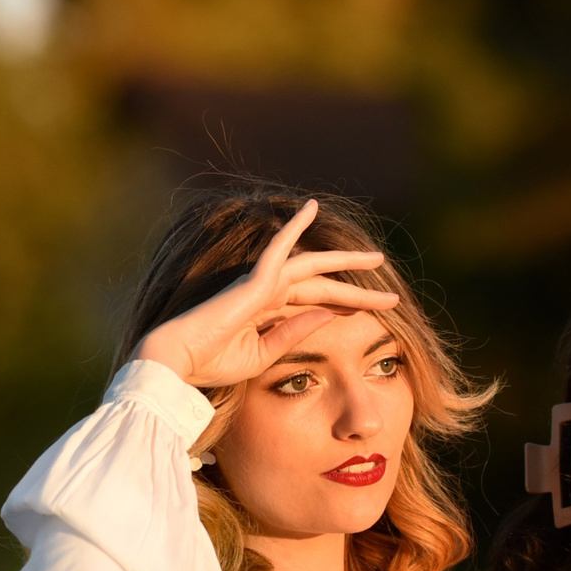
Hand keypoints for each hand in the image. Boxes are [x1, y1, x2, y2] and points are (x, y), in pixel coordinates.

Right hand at [132, 199, 400, 390]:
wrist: (178, 365)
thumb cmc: (212, 365)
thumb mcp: (264, 355)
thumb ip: (294, 333)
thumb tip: (329, 314)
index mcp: (269, 314)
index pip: (318, 303)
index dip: (349, 304)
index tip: (380, 310)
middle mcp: (267, 292)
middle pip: (321, 283)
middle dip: (357, 284)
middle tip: (392, 290)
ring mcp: (259, 282)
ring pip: (312, 266)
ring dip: (345, 261)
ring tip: (378, 259)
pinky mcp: (252, 279)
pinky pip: (278, 246)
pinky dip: (294, 225)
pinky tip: (312, 206)